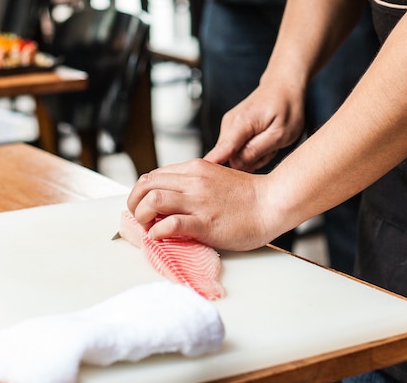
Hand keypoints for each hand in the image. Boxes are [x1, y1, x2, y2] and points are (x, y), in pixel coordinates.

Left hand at [126, 159, 282, 250]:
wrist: (272, 203)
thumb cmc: (248, 196)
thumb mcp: (216, 178)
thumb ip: (194, 183)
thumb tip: (173, 198)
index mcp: (195, 169)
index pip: (153, 175)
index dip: (141, 193)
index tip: (143, 206)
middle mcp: (193, 181)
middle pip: (146, 185)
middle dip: (134, 203)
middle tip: (139, 217)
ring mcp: (198, 201)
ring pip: (153, 200)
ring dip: (142, 216)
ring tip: (148, 227)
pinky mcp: (205, 222)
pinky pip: (170, 224)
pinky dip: (157, 232)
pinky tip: (160, 237)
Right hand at [204, 82, 305, 171]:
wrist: (283, 85)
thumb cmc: (286, 108)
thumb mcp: (280, 134)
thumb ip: (256, 150)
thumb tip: (235, 164)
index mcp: (241, 123)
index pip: (222, 150)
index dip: (213, 166)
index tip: (201, 177)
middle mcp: (229, 124)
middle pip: (230, 158)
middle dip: (251, 162)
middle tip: (270, 150)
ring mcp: (228, 126)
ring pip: (235, 155)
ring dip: (254, 156)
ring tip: (269, 143)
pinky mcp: (231, 129)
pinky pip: (237, 150)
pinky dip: (252, 149)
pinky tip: (263, 141)